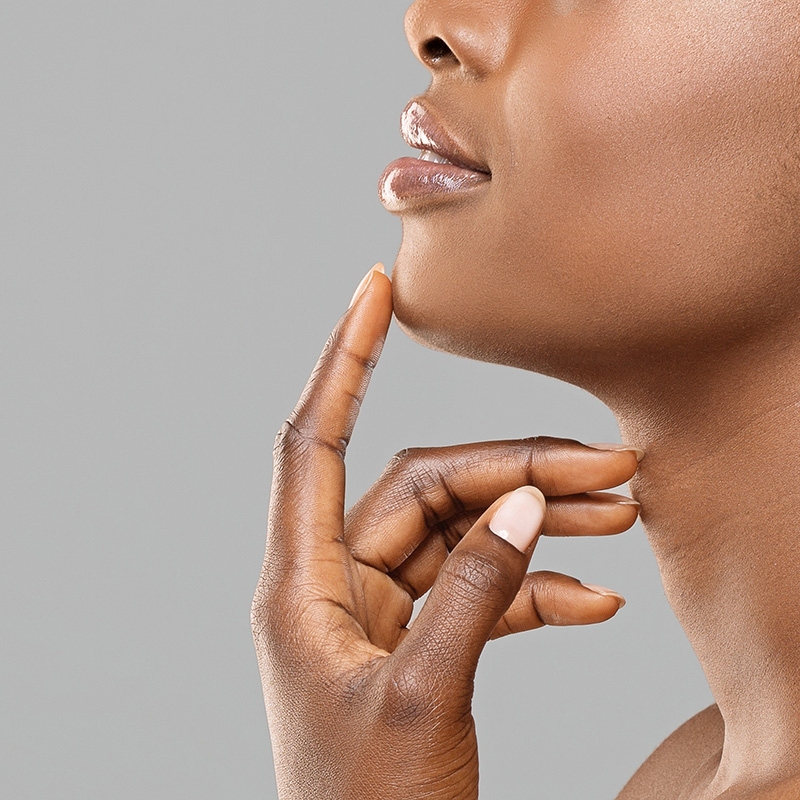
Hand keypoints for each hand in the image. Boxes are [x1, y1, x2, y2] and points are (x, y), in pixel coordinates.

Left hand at [251, 264, 640, 799]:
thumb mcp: (425, 697)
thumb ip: (474, 592)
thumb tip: (524, 506)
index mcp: (302, 584)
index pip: (313, 440)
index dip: (345, 360)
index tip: (373, 292)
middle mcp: (336, 582)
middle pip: (426, 488)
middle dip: (513, 471)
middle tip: (604, 469)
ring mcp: (381, 609)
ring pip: (461, 531)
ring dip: (536, 522)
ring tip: (615, 518)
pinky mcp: (421, 639)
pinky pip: (480, 587)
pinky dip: (534, 587)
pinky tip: (594, 599)